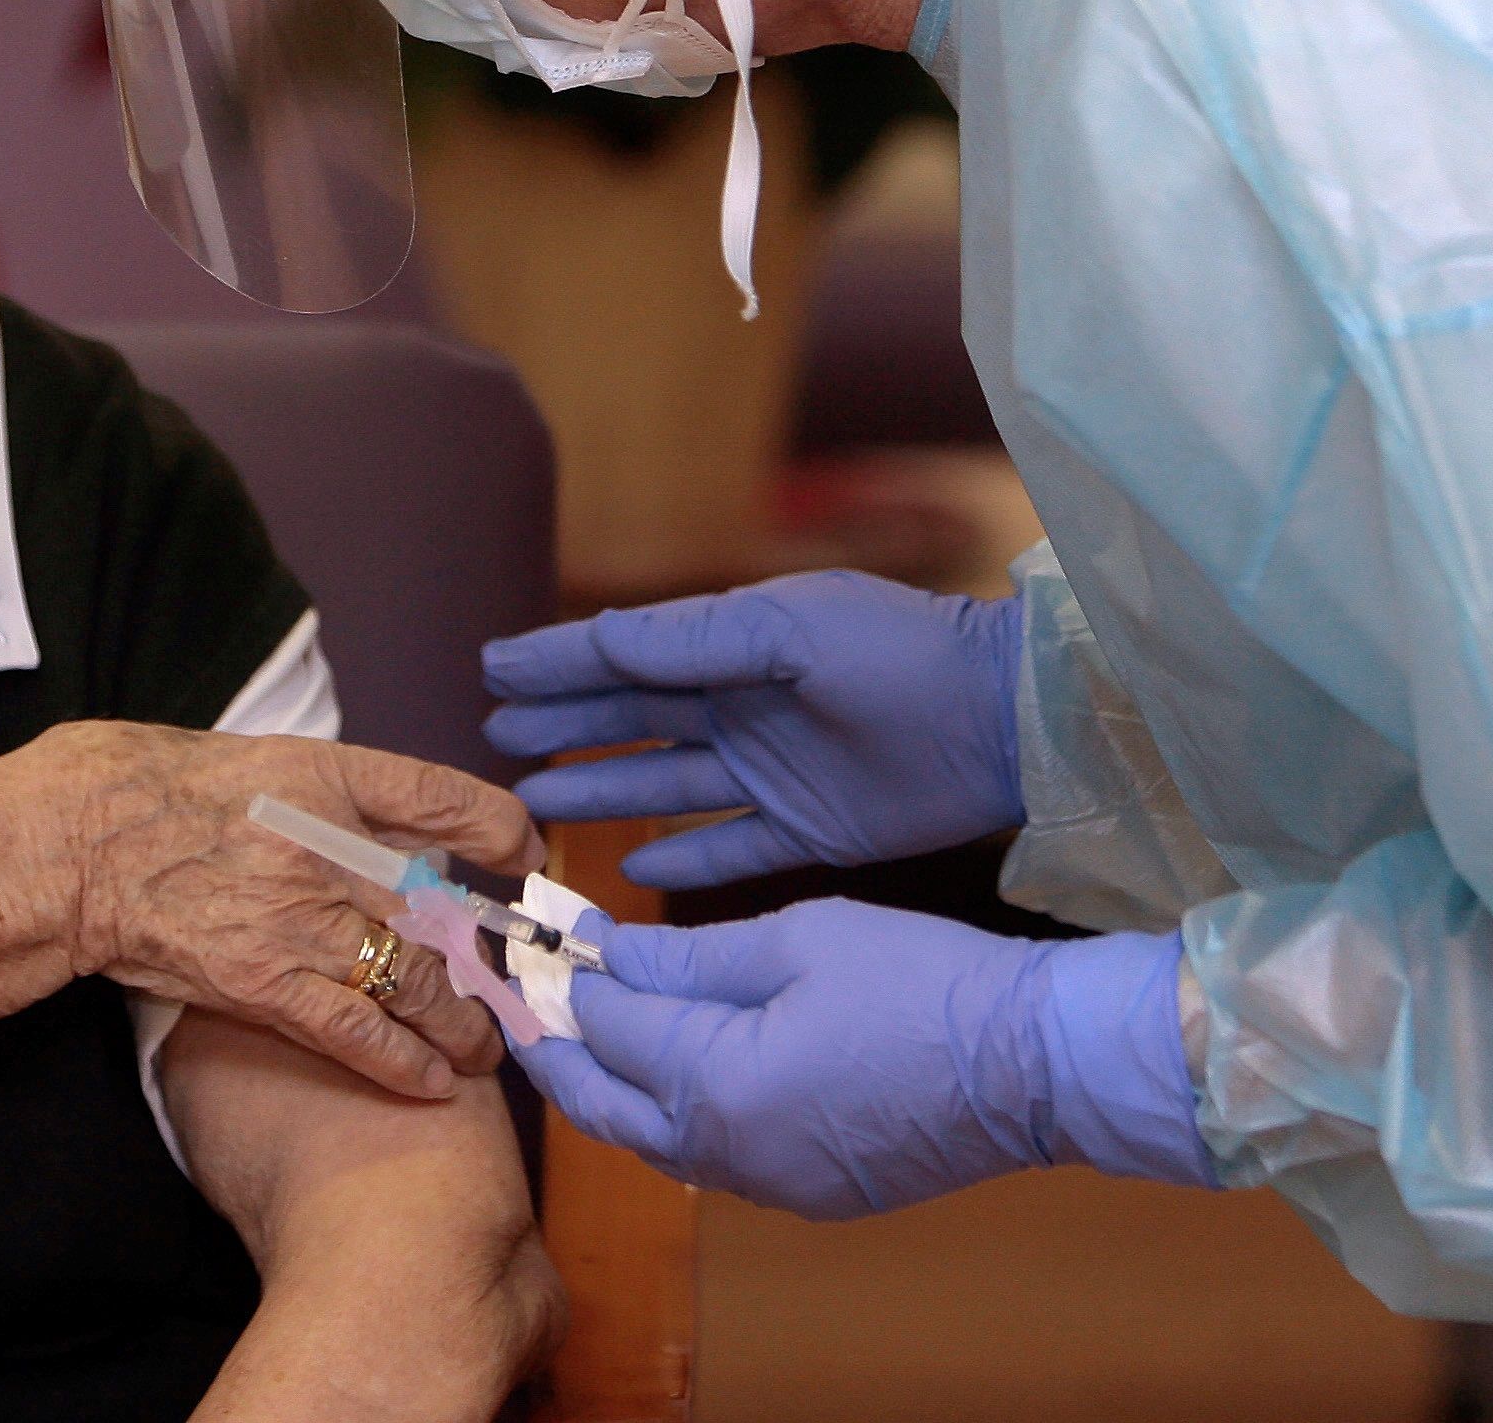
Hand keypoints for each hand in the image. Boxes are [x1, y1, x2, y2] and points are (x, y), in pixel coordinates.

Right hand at [44, 723, 543, 1099]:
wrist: (81, 841)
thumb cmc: (169, 794)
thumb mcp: (271, 765)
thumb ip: (345, 798)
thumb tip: (413, 836)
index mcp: (330, 778)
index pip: (445, 797)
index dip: (501, 828)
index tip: (522, 852)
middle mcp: (327, 847)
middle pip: (444, 908)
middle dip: (488, 957)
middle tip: (511, 983)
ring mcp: (299, 920)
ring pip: (416, 982)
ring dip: (463, 1022)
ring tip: (484, 1045)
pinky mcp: (264, 984)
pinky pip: (357, 1033)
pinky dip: (406, 1063)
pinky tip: (437, 1081)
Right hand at [481, 571, 1024, 886]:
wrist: (1001, 722)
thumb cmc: (897, 656)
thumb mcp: (787, 627)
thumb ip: (692, 638)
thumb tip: (597, 639)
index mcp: (736, 646)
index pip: (626, 654)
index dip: (558, 660)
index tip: (491, 666)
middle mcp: (744, 708)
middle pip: (632, 720)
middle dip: (562, 724)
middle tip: (494, 735)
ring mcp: (773, 773)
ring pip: (663, 783)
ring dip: (601, 787)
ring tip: (534, 797)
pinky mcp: (807, 831)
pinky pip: (725, 849)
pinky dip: (679, 857)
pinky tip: (631, 864)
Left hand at [514, 900, 1210, 1221]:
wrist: (1036, 1066)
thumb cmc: (923, 983)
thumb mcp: (797, 940)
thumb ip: (686, 958)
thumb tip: (602, 953)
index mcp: (715, 1081)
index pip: (605, 1025)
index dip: (559, 973)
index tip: (524, 931)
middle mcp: (725, 1151)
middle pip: (603, 1104)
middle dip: (552, 1047)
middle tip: (516, 997)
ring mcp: (766, 1185)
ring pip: (649, 1139)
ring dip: (606, 1085)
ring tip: (577, 1026)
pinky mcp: (805, 1195)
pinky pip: (706, 1157)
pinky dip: (668, 1112)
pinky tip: (665, 1067)